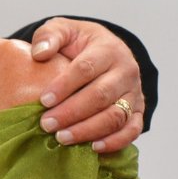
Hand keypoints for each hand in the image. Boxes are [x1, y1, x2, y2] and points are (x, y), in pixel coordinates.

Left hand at [30, 18, 143, 152]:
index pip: (86, 68)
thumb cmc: (79, 43)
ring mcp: (134, 92)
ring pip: (115, 115)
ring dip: (88, 130)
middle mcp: (126, 71)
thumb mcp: (64, 30)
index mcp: (108, 49)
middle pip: (100, 95)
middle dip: (72, 112)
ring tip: (61, 138)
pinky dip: (116, 141)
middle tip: (46, 125)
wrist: (106, 50)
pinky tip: (94, 148)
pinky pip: (132, 129)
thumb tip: (40, 53)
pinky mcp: (137, 110)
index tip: (43, 101)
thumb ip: (50, 36)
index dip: (64, 86)